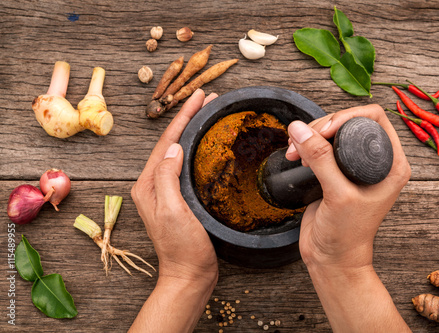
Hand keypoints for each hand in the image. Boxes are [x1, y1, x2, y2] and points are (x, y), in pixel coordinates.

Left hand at [131, 89, 218, 283]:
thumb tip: (173, 147)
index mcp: (148, 184)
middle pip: (172, 142)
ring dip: (193, 130)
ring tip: (209, 113)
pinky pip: (187, 165)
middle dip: (189, 117)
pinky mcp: (180, 197)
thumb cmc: (182, 247)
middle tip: (207, 98)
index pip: (166, 142)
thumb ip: (167, 177)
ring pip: (180, 151)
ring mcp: (167, 191)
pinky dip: (197, 148)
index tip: (200, 97)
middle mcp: (154, 184)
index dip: (184, 116)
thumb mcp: (172, 210)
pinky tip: (207, 144)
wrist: (190, 274)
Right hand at [286, 104, 410, 269]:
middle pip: (350, 122)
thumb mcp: (337, 195)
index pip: (374, 119)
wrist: (331, 258)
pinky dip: (306, 146)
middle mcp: (376, 162)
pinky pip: (321, 146)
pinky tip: (297, 156)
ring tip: (295, 151)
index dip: (346, 117)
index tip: (324, 131)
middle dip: (322, 127)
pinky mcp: (336, 172)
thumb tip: (300, 130)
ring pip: (333, 132)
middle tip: (304, 141)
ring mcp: (355, 166)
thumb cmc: (347, 235)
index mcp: (392, 164)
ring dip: (310, 136)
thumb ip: (320, 160)